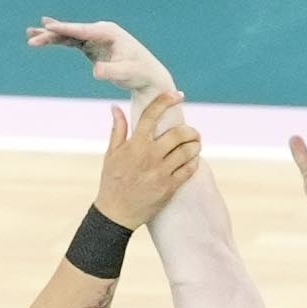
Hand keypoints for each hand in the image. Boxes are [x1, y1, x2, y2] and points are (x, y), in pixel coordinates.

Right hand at [25, 14, 178, 103]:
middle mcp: (101, 31)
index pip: (83, 30)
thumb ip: (111, 71)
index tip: (48, 26)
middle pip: (72, 31)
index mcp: (109, 32)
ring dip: (51, 36)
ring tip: (30, 36)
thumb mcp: (126, 73)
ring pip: (69, 36)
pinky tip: (44, 39)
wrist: (147, 77)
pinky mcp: (92, 47)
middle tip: (32, 37)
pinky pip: (71, 42)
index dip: (65, 29)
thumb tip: (96, 71)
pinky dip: (58, 42)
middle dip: (52, 34)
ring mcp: (95, 38)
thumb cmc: (140, 74)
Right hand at [95, 87, 202, 229]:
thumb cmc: (112, 181)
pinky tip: (193, 159)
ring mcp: (161, 172)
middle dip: (190, 130)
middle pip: (178, 133)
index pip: (152, 114)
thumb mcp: (111, 154)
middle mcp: (150, 156)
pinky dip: (194, 161)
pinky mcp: (170, 187)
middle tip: (192, 132)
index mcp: (135, 144)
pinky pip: (189, 169)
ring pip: (188, 151)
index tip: (178, 95)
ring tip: (195, 144)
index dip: (166, 100)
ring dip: (195, 145)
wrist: (116, 213)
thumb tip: (115, 107)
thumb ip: (118, 129)